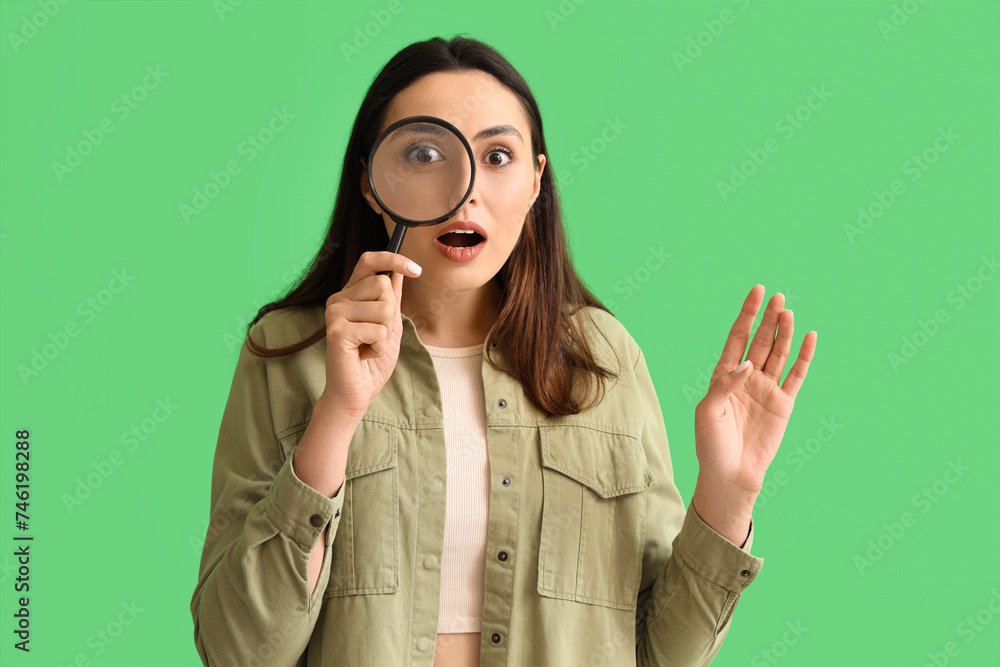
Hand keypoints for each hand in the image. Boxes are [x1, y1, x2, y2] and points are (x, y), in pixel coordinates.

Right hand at [320, 251, 421, 416]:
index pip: (369, 261)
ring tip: (369, 346)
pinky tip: (364, 355)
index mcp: (350, 294)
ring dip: (386, 334)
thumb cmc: (372, 360)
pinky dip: (379, 347)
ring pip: (384, 308)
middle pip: (383, 284)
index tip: (416, 269)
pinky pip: (378, 330)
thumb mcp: (389, 324)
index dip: (393, 259)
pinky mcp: (337, 330)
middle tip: (376, 335)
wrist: (357, 391)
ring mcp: (335, 312)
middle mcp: (338, 299)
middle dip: (391, 314)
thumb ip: (391, 298)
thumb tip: (399, 271)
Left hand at [691, 285, 816, 539]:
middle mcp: (747, 378)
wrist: (731, 474)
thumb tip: (748, 363)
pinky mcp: (784, 404)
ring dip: (785, 333)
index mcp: (724, 375)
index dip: (747, 314)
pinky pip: (797, 375)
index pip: (738, 337)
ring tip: (789, 312)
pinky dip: (805, 357)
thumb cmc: (711, 445)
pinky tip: (810, 337)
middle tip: (778, 298)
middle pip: (761, 340)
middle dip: (768, 319)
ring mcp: (767, 389)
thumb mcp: (708, 412)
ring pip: (779, 353)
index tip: (757, 292)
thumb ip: (725, 385)